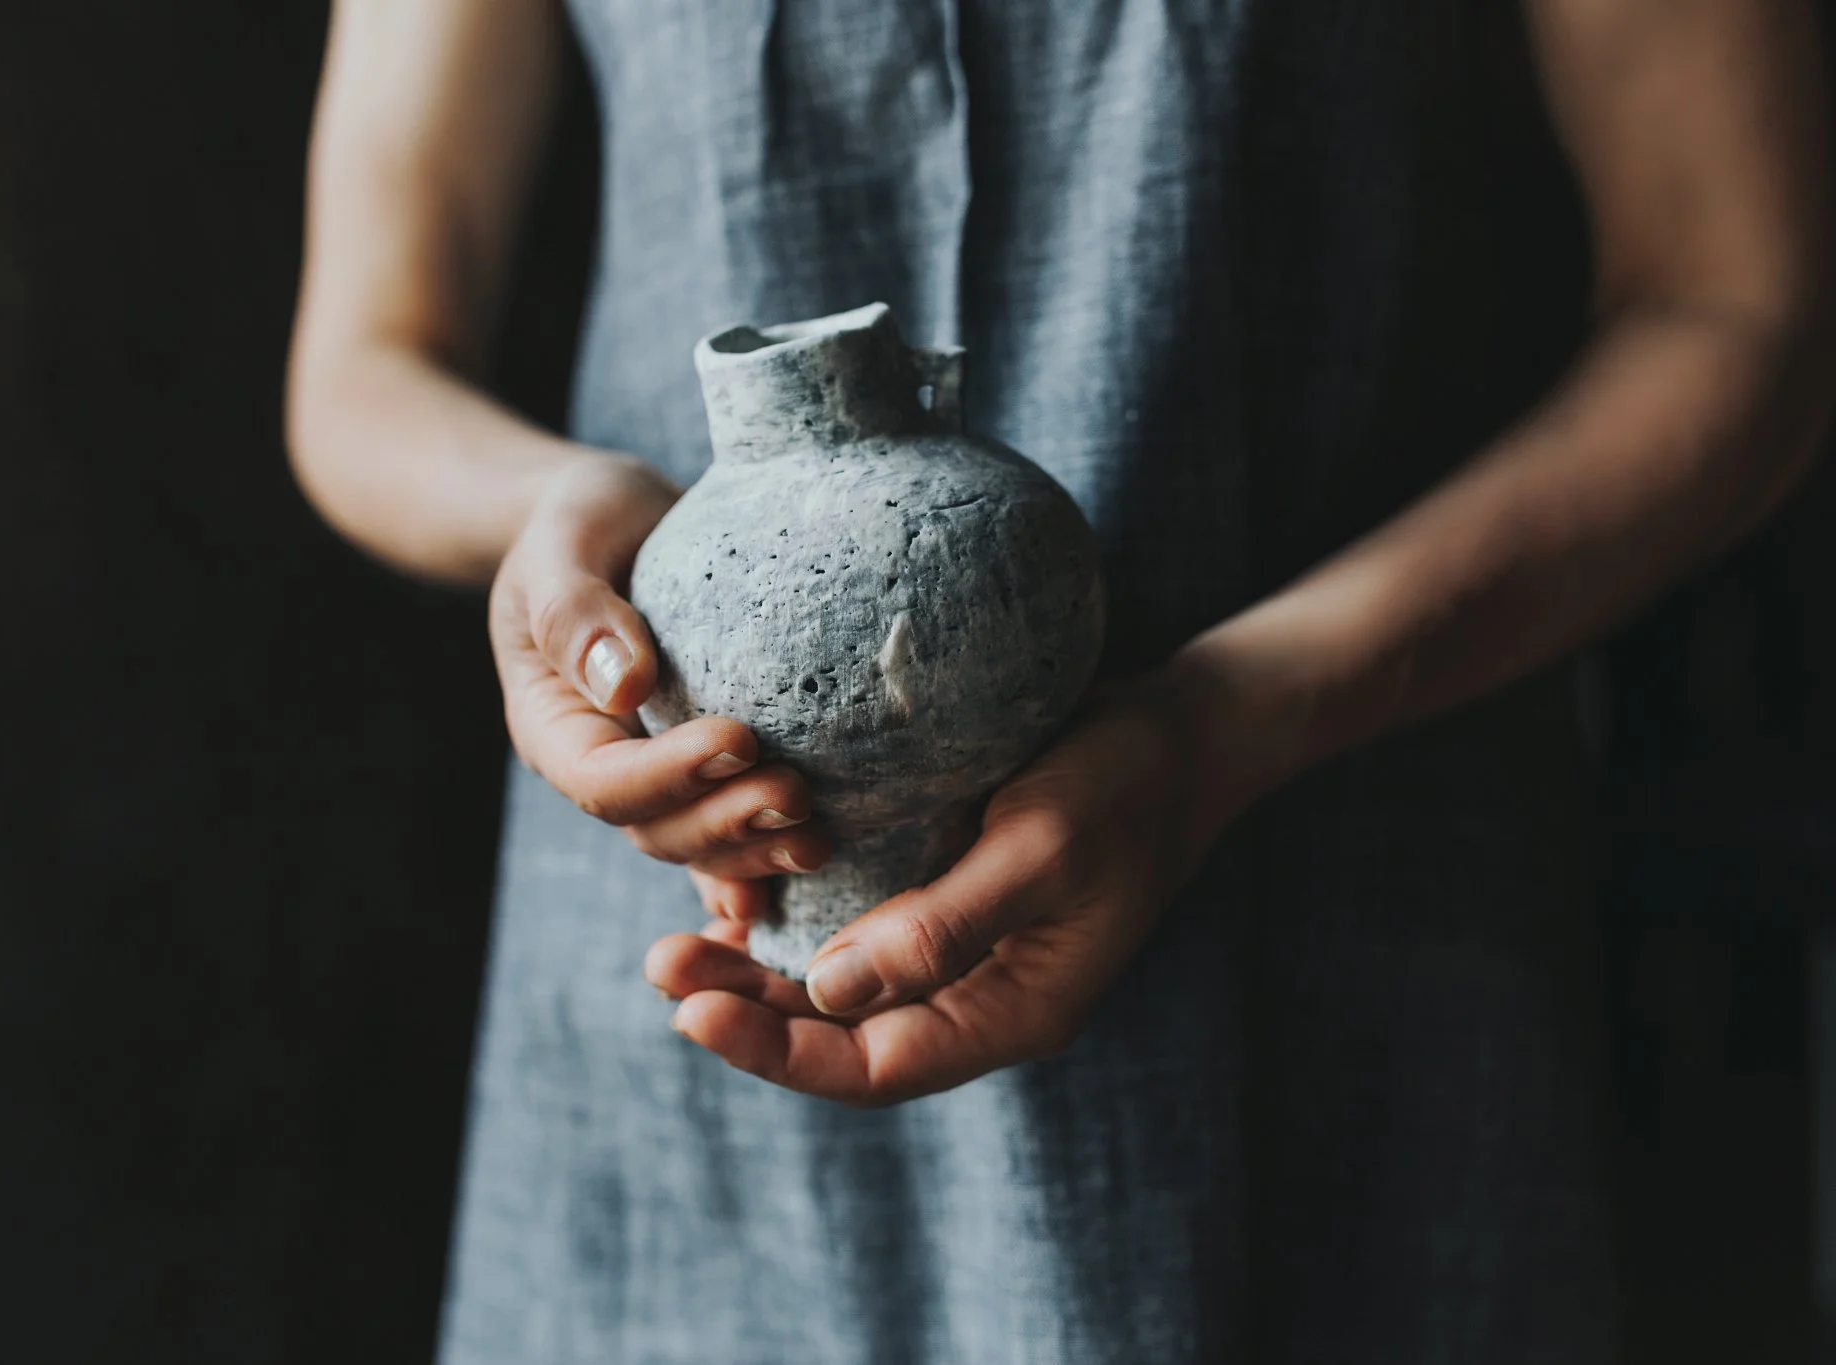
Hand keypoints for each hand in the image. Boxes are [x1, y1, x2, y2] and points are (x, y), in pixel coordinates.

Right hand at [490, 454, 829, 903]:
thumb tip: (624, 683)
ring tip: (818, 838)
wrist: (610, 521)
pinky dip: (761, 861)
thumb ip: (574, 610)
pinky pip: (730, 829)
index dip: (669, 775)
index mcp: (554, 726)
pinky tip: (812, 872)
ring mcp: (655, 774)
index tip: (738, 740)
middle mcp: (602, 765)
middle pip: (656, 828)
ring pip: (698, 843)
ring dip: (756, 850)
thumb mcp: (562, 541)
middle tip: (797, 797)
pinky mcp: (704, 768)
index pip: (603, 780)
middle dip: (726, 824)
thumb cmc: (578, 520)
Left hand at [644, 676, 1255, 1105]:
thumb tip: (830, 990)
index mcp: (1013, 1012)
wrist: (1180, 731)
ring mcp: (962, 952)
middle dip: (749, 1014)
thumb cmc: (1125, 784)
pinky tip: (739, 899)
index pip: (875, 1066)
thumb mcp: (1043, 847)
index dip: (778, 1051)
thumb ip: (944, 926)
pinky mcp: (945, 899)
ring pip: (842, 991)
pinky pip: (856, 933)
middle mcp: (979, 997)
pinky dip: (795, 925)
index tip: (690, 1012)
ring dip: (759, 975)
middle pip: (845, 1036)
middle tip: (659, 966)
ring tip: (675, 946)